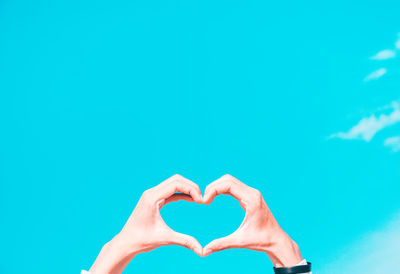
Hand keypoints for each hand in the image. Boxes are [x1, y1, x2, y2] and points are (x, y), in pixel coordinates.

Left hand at [89, 175, 203, 273]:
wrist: (127, 243)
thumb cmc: (142, 240)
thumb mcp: (165, 239)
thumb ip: (184, 241)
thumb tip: (201, 251)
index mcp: (152, 197)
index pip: (176, 184)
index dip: (191, 189)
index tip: (201, 201)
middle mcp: (151, 192)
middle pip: (176, 180)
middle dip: (191, 187)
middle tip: (202, 199)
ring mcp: (152, 195)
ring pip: (173, 183)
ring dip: (187, 189)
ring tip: (198, 199)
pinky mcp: (154, 199)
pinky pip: (170, 191)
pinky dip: (181, 193)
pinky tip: (190, 200)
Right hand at [202, 174, 302, 266]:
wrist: (277, 240)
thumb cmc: (262, 240)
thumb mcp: (240, 242)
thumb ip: (221, 244)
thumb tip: (204, 251)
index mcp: (251, 199)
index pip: (228, 184)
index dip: (213, 190)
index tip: (204, 202)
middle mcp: (252, 193)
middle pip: (228, 179)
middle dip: (213, 187)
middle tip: (204, 200)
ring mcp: (252, 193)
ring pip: (230, 181)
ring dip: (217, 187)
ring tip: (207, 199)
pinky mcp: (250, 196)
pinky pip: (234, 187)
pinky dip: (223, 190)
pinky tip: (215, 197)